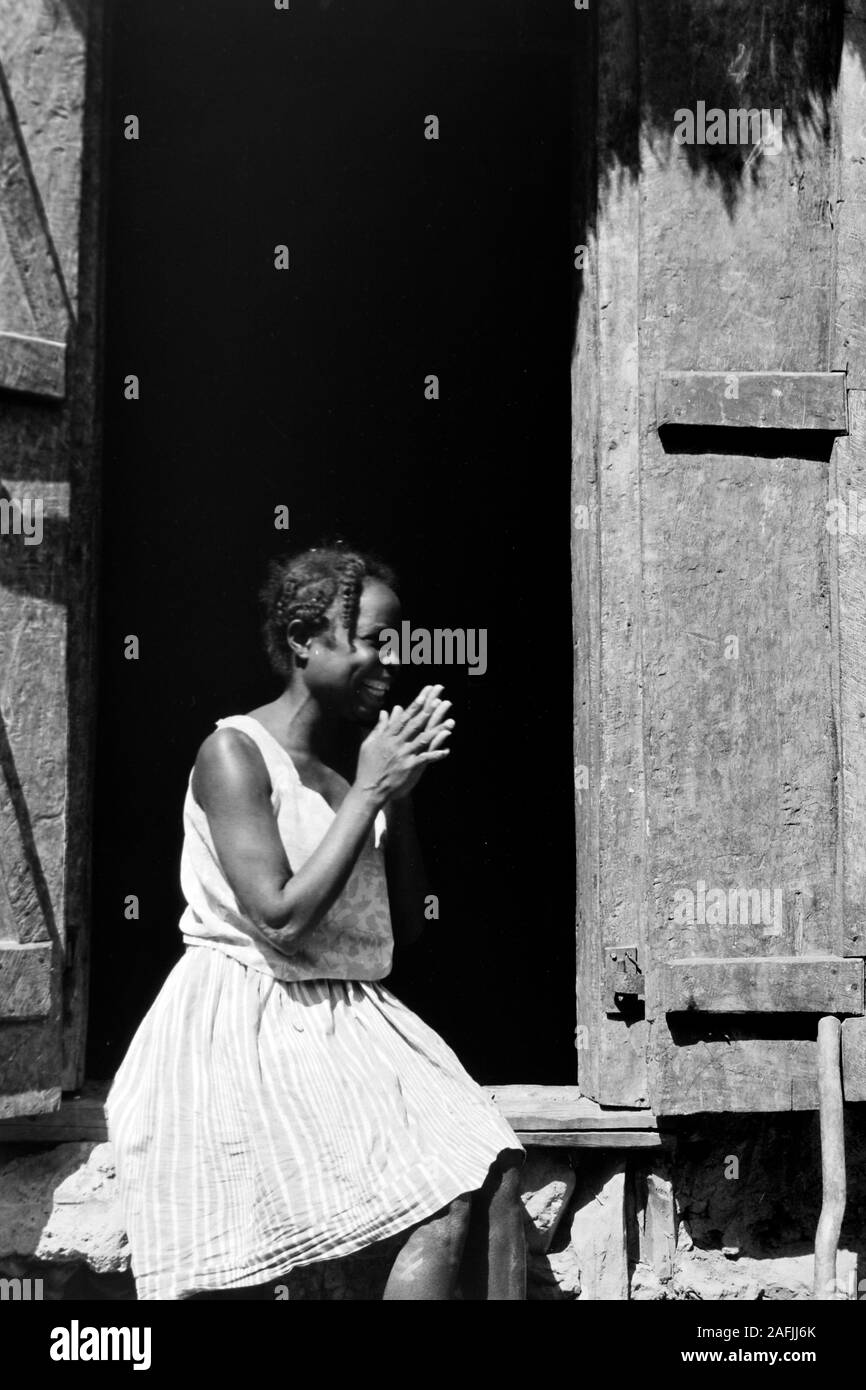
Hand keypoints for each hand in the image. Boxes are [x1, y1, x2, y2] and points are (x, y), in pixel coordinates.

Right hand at [355, 685, 453, 806]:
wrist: (369, 788)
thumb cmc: (368, 766)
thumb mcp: (369, 744)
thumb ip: (379, 727)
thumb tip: (385, 712)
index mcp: (387, 737)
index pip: (403, 719)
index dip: (414, 707)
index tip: (423, 697)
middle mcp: (396, 744)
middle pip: (414, 725)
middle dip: (427, 713)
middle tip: (438, 701)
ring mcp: (403, 755)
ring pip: (423, 740)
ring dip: (437, 731)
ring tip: (449, 723)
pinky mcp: (409, 767)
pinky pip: (425, 759)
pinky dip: (436, 755)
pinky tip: (446, 751)